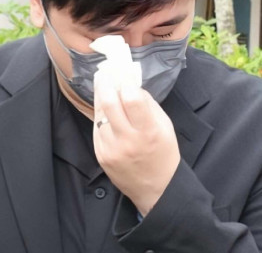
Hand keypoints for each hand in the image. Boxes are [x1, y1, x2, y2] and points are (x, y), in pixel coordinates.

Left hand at [93, 72, 179, 215]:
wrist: (156, 189)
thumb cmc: (163, 153)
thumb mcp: (165, 126)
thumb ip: (147, 104)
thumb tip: (130, 82)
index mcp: (148, 131)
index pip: (132, 99)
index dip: (124, 81)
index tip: (121, 71)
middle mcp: (128, 140)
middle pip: (109, 103)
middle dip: (104, 83)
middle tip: (103, 72)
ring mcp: (111, 149)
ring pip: (100, 114)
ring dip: (101, 98)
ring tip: (103, 87)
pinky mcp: (101, 155)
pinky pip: (97, 128)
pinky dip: (100, 115)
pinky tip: (104, 108)